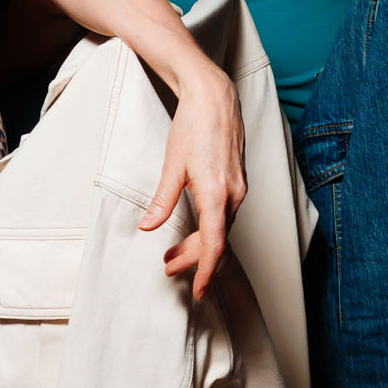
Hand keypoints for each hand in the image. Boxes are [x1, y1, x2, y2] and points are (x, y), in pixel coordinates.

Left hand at [137, 67, 245, 302]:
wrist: (214, 97)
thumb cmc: (193, 126)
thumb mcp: (172, 165)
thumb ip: (162, 200)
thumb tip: (148, 227)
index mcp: (218, 193)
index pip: (215, 244)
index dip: (205, 270)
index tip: (196, 289)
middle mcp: (234, 194)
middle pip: (217, 240)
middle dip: (193, 259)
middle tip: (168, 268)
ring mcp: (239, 188)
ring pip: (221, 228)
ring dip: (199, 244)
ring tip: (172, 253)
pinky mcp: (238, 182)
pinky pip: (225, 215)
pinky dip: (208, 228)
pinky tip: (192, 231)